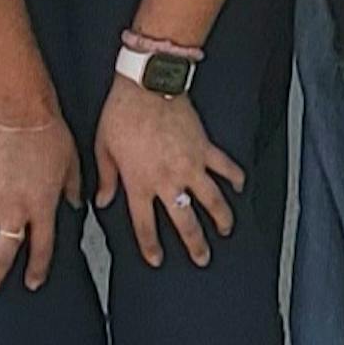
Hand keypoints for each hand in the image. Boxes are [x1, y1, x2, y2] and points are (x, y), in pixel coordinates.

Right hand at [0, 113, 82, 295]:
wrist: (22, 114)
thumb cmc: (51, 134)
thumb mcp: (73, 162)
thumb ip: (73, 188)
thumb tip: (76, 204)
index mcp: (43, 207)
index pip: (41, 248)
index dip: (37, 269)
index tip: (32, 283)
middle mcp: (15, 211)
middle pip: (3, 254)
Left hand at [93, 79, 245, 267]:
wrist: (148, 85)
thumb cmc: (121, 114)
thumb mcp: (104, 149)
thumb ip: (107, 179)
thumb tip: (103, 201)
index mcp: (140, 184)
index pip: (146, 226)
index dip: (151, 246)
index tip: (157, 259)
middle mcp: (168, 180)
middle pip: (185, 221)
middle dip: (194, 243)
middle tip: (202, 258)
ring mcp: (190, 164)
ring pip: (212, 199)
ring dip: (221, 217)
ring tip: (227, 229)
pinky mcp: (205, 146)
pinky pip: (224, 166)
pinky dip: (234, 176)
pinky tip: (240, 185)